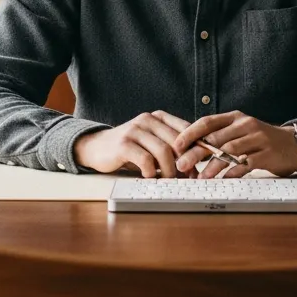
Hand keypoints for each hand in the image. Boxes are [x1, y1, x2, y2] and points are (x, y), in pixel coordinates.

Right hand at [74, 111, 198, 177]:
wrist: (97, 147)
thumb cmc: (130, 148)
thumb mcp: (152, 142)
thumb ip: (170, 146)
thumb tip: (195, 164)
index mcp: (158, 117)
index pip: (186, 128)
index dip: (196, 147)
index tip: (199, 164)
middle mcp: (147, 120)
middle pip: (177, 141)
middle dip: (185, 162)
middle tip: (187, 177)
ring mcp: (134, 130)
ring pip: (163, 151)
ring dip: (169, 170)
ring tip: (169, 180)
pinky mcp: (123, 144)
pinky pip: (145, 159)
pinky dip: (151, 172)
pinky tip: (149, 176)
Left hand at [172, 111, 296, 178]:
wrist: (292, 144)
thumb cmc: (260, 140)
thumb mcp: (240, 132)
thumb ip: (219, 136)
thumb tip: (190, 148)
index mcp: (234, 118)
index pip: (207, 122)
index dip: (190, 133)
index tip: (176, 146)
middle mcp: (245, 124)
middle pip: (215, 138)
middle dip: (196, 152)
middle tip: (182, 165)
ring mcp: (258, 138)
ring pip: (229, 151)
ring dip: (212, 165)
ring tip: (201, 177)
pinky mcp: (268, 153)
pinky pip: (246, 163)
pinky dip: (233, 171)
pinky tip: (223, 179)